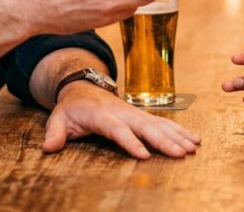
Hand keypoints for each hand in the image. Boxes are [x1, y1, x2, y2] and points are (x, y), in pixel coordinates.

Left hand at [44, 82, 200, 158]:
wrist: (84, 87)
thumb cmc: (72, 107)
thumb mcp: (58, 118)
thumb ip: (54, 133)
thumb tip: (48, 147)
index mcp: (102, 115)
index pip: (117, 129)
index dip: (130, 142)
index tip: (143, 155)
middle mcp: (123, 112)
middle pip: (145, 127)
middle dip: (164, 141)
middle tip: (180, 154)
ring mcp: (135, 113)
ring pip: (159, 125)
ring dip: (177, 136)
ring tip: (193, 148)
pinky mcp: (143, 117)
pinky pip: (164, 124)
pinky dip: (180, 131)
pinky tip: (194, 140)